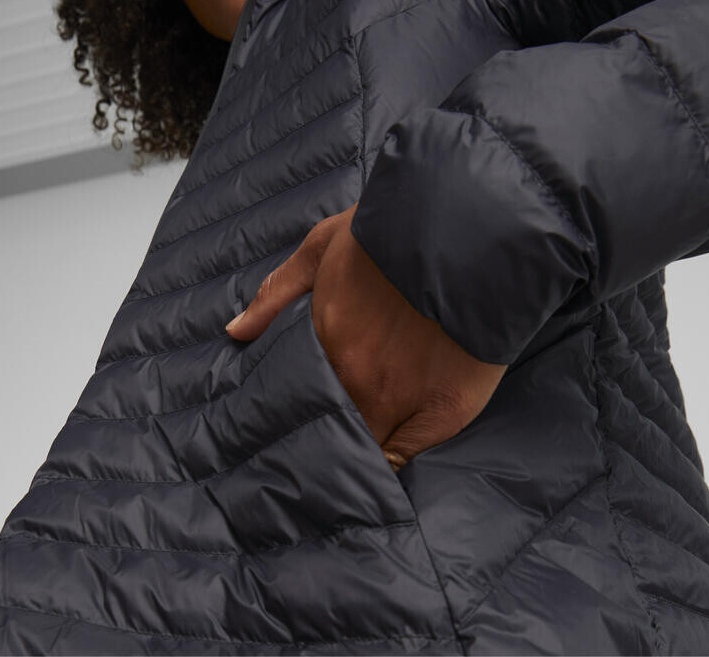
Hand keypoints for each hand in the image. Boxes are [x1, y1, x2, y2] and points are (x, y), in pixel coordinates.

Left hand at [226, 203, 506, 471]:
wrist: (472, 231)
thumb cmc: (396, 232)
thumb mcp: (324, 244)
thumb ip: (278, 291)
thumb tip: (236, 331)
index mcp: (324, 340)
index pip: (293, 395)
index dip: (289, 411)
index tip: (280, 424)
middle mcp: (356, 377)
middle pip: (323, 427)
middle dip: (312, 439)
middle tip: (304, 456)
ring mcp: (400, 399)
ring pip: (360, 447)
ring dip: (348, 454)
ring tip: (335, 477)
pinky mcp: (444, 412)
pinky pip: (402, 458)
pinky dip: (386, 467)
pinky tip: (374, 477)